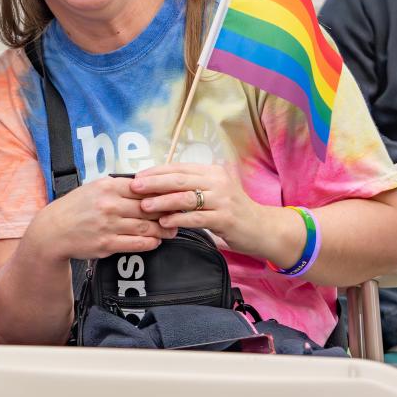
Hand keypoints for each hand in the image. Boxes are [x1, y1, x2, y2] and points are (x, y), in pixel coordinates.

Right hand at [28, 175, 176, 262]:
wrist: (54, 230)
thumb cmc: (76, 208)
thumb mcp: (94, 188)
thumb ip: (118, 187)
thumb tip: (146, 186)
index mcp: (107, 187)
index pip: (143, 189)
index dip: (162, 194)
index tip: (173, 197)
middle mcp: (109, 205)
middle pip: (148, 209)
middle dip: (166, 213)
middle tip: (178, 216)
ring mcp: (108, 225)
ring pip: (146, 227)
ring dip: (162, 230)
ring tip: (171, 230)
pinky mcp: (107, 243)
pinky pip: (136, 243)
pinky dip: (150, 243)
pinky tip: (155, 241)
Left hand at [132, 163, 274, 256]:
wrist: (262, 228)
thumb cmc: (231, 210)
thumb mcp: (213, 192)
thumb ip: (190, 186)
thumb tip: (156, 184)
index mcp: (212, 172)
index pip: (178, 167)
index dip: (156, 172)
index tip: (137, 177)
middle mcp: (217, 182)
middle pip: (180, 179)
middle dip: (154, 183)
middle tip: (135, 188)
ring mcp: (223, 200)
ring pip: (186, 198)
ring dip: (162, 202)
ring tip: (144, 206)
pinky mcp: (225, 218)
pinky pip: (197, 218)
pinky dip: (178, 219)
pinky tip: (164, 222)